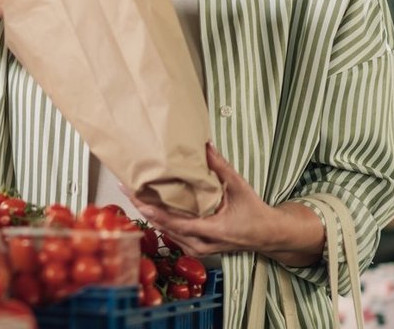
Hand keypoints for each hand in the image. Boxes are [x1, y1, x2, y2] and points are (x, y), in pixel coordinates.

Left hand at [123, 144, 323, 265]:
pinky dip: (159, 219)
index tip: (137, 198)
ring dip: (149, 213)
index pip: (176, 223)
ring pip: (165, 232)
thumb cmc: (255, 213)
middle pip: (164, 227)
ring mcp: (197, 248)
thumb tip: (205, 145)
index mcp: (212, 231)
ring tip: (132, 193)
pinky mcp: (195, 247)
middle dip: (143, 208)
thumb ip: (221, 167)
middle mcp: (201, 244)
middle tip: (126, 187)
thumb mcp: (239, 187)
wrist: (267, 236)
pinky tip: (148, 205)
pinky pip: (172, 233)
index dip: (154, 211)